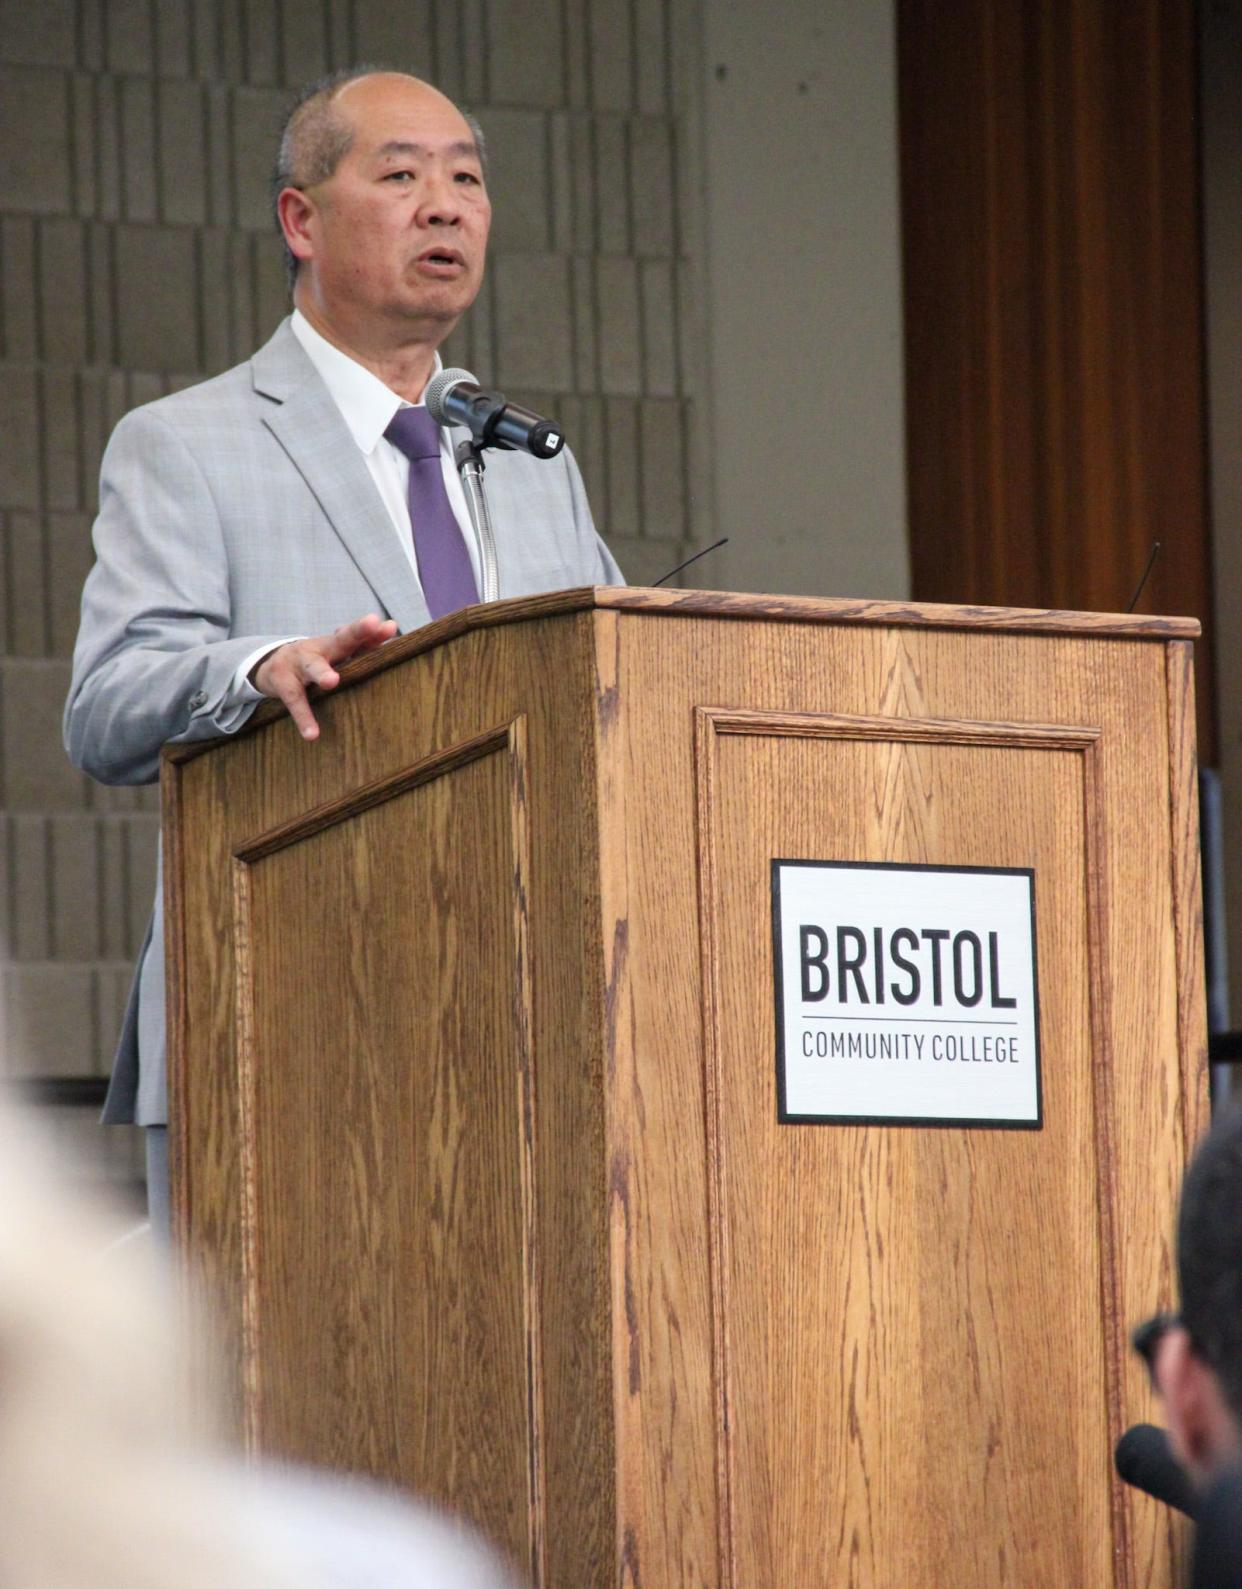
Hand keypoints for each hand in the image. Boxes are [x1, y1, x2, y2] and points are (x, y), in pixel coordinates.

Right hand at [252, 613, 397, 739]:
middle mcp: (320, 649)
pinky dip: (304, 717)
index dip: (374, 632)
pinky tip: (312, 734)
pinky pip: (295, 700)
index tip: (390, 627)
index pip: (360, 635)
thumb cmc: (315, 663)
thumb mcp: (335, 656)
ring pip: (313, 667)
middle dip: (356, 631)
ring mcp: (299, 664)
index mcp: (337, 644)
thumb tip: (392, 635)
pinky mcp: (283, 683)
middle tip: (371, 623)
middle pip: (341, 639)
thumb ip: (362, 650)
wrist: (271, 667)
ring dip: (322, 672)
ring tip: (331, 681)